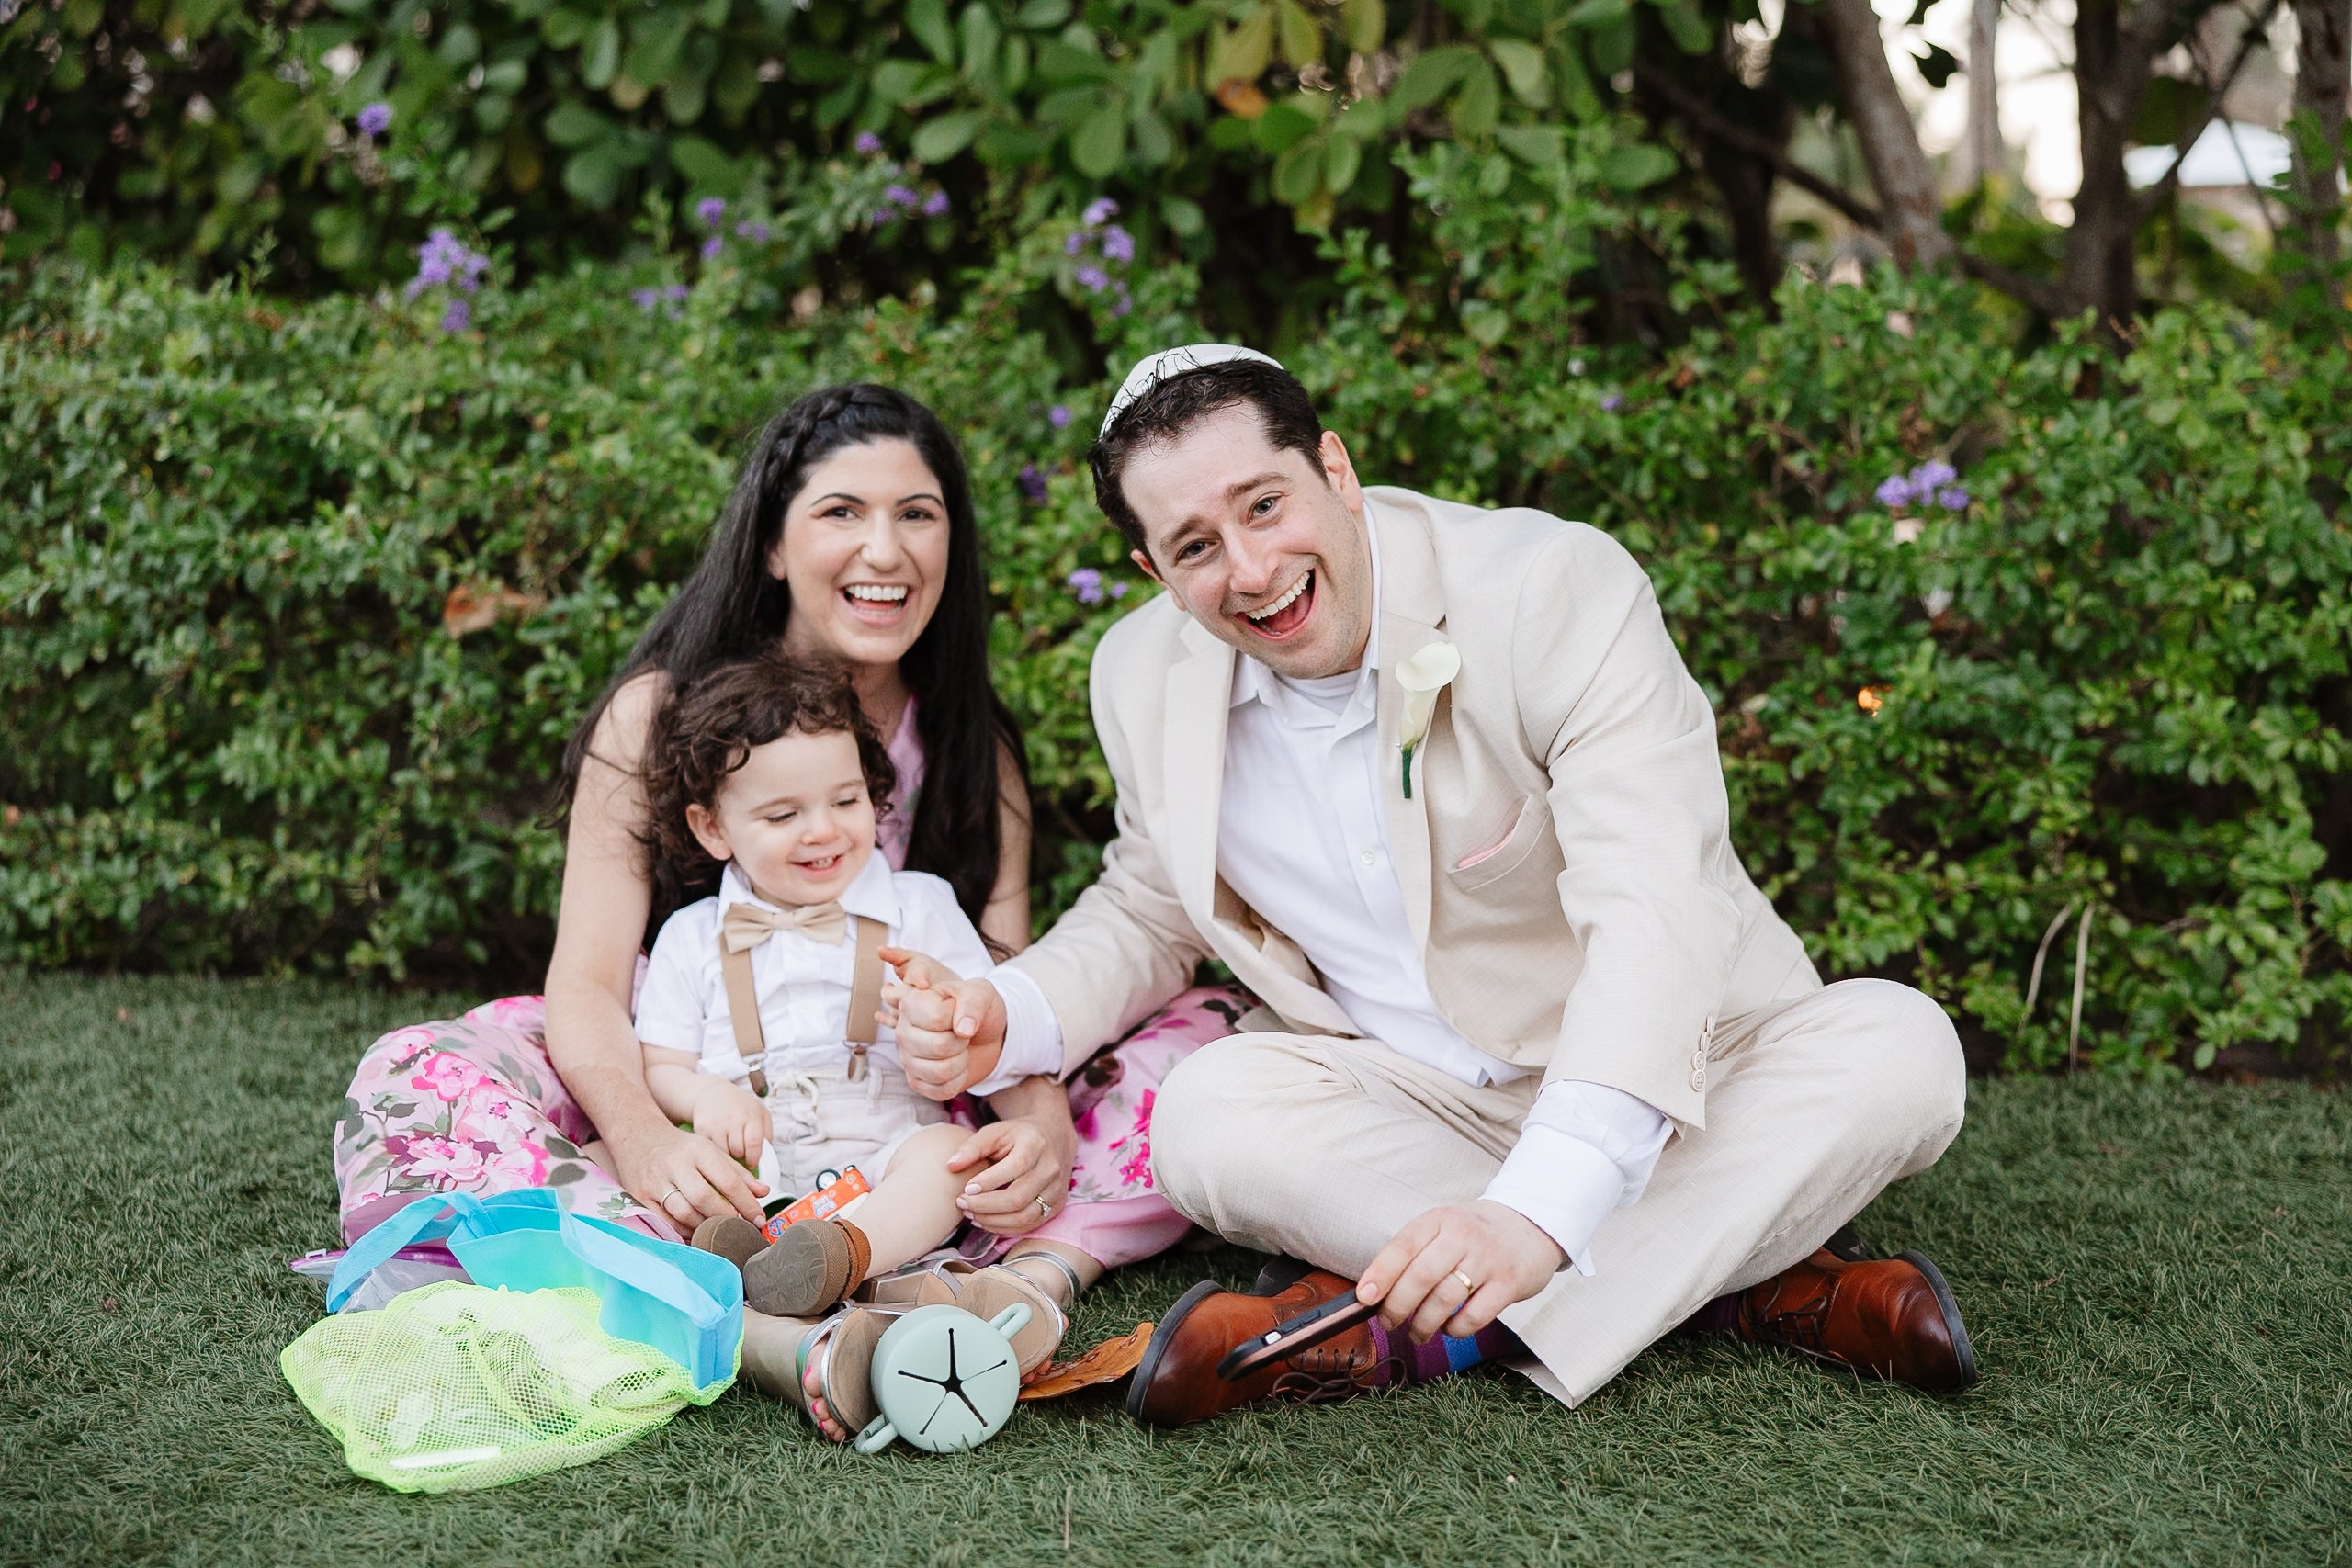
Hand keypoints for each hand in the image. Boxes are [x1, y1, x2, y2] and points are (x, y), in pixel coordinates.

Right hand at [611, 1115, 770, 1231]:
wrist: (636, 1135)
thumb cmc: (679, 1147)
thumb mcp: (710, 1150)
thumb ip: (737, 1172)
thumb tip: (763, 1192)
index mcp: (698, 1150)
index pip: (728, 1181)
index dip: (747, 1204)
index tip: (759, 1219)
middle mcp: (677, 1164)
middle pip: (704, 1198)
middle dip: (725, 1217)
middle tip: (738, 1228)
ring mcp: (656, 1181)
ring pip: (683, 1212)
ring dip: (704, 1227)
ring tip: (717, 1231)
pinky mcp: (640, 1195)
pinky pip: (665, 1221)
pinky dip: (683, 1230)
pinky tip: (694, 1231)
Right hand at [689, 1079, 770, 1172]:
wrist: (713, 1093)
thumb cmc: (740, 1106)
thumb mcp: (760, 1112)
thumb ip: (767, 1133)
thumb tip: (766, 1155)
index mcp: (751, 1115)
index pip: (754, 1142)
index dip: (754, 1157)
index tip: (752, 1163)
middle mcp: (733, 1119)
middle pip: (738, 1150)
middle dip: (741, 1156)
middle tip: (741, 1153)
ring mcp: (716, 1124)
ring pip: (724, 1153)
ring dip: (728, 1155)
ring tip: (730, 1147)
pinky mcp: (702, 1129)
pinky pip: (711, 1149)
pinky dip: (715, 1151)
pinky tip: (719, 1143)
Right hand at [880, 946, 1006, 1100]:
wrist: (983, 1034)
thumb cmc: (977, 1009)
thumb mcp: (981, 993)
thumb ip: (973, 1003)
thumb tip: (963, 1030)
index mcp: (912, 1002)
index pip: (937, 1018)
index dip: (959, 1018)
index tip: (960, 1012)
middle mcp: (903, 1031)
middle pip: (938, 1047)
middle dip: (962, 1042)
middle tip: (962, 1034)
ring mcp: (907, 1058)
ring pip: (940, 1071)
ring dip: (961, 1061)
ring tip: (960, 1049)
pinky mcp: (916, 1081)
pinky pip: (941, 1090)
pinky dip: (958, 1080)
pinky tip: (957, 1066)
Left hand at [947, 1116, 1072, 1233]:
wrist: (1053, 1138)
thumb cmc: (1017, 1136)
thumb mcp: (995, 1132)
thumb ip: (972, 1147)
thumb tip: (951, 1166)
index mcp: (1036, 1144)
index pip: (1015, 1167)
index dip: (989, 1181)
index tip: (965, 1188)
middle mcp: (1051, 1168)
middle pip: (1018, 1197)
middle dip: (985, 1205)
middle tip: (962, 1203)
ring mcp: (1056, 1190)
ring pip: (1024, 1217)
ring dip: (992, 1220)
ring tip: (970, 1213)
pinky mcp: (1056, 1206)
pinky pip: (1029, 1225)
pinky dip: (1003, 1227)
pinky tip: (984, 1220)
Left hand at [1356, 1200, 1566, 1342]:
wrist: (1531, 1225)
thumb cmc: (1474, 1234)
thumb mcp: (1443, 1228)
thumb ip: (1413, 1254)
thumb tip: (1374, 1293)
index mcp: (1439, 1220)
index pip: (1403, 1246)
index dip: (1380, 1273)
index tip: (1364, 1297)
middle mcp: (1463, 1236)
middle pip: (1421, 1276)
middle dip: (1398, 1306)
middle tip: (1388, 1322)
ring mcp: (1488, 1260)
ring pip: (1446, 1299)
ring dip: (1424, 1323)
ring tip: (1417, 1333)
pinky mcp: (1509, 1283)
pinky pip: (1475, 1316)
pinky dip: (1456, 1329)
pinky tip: (1449, 1329)